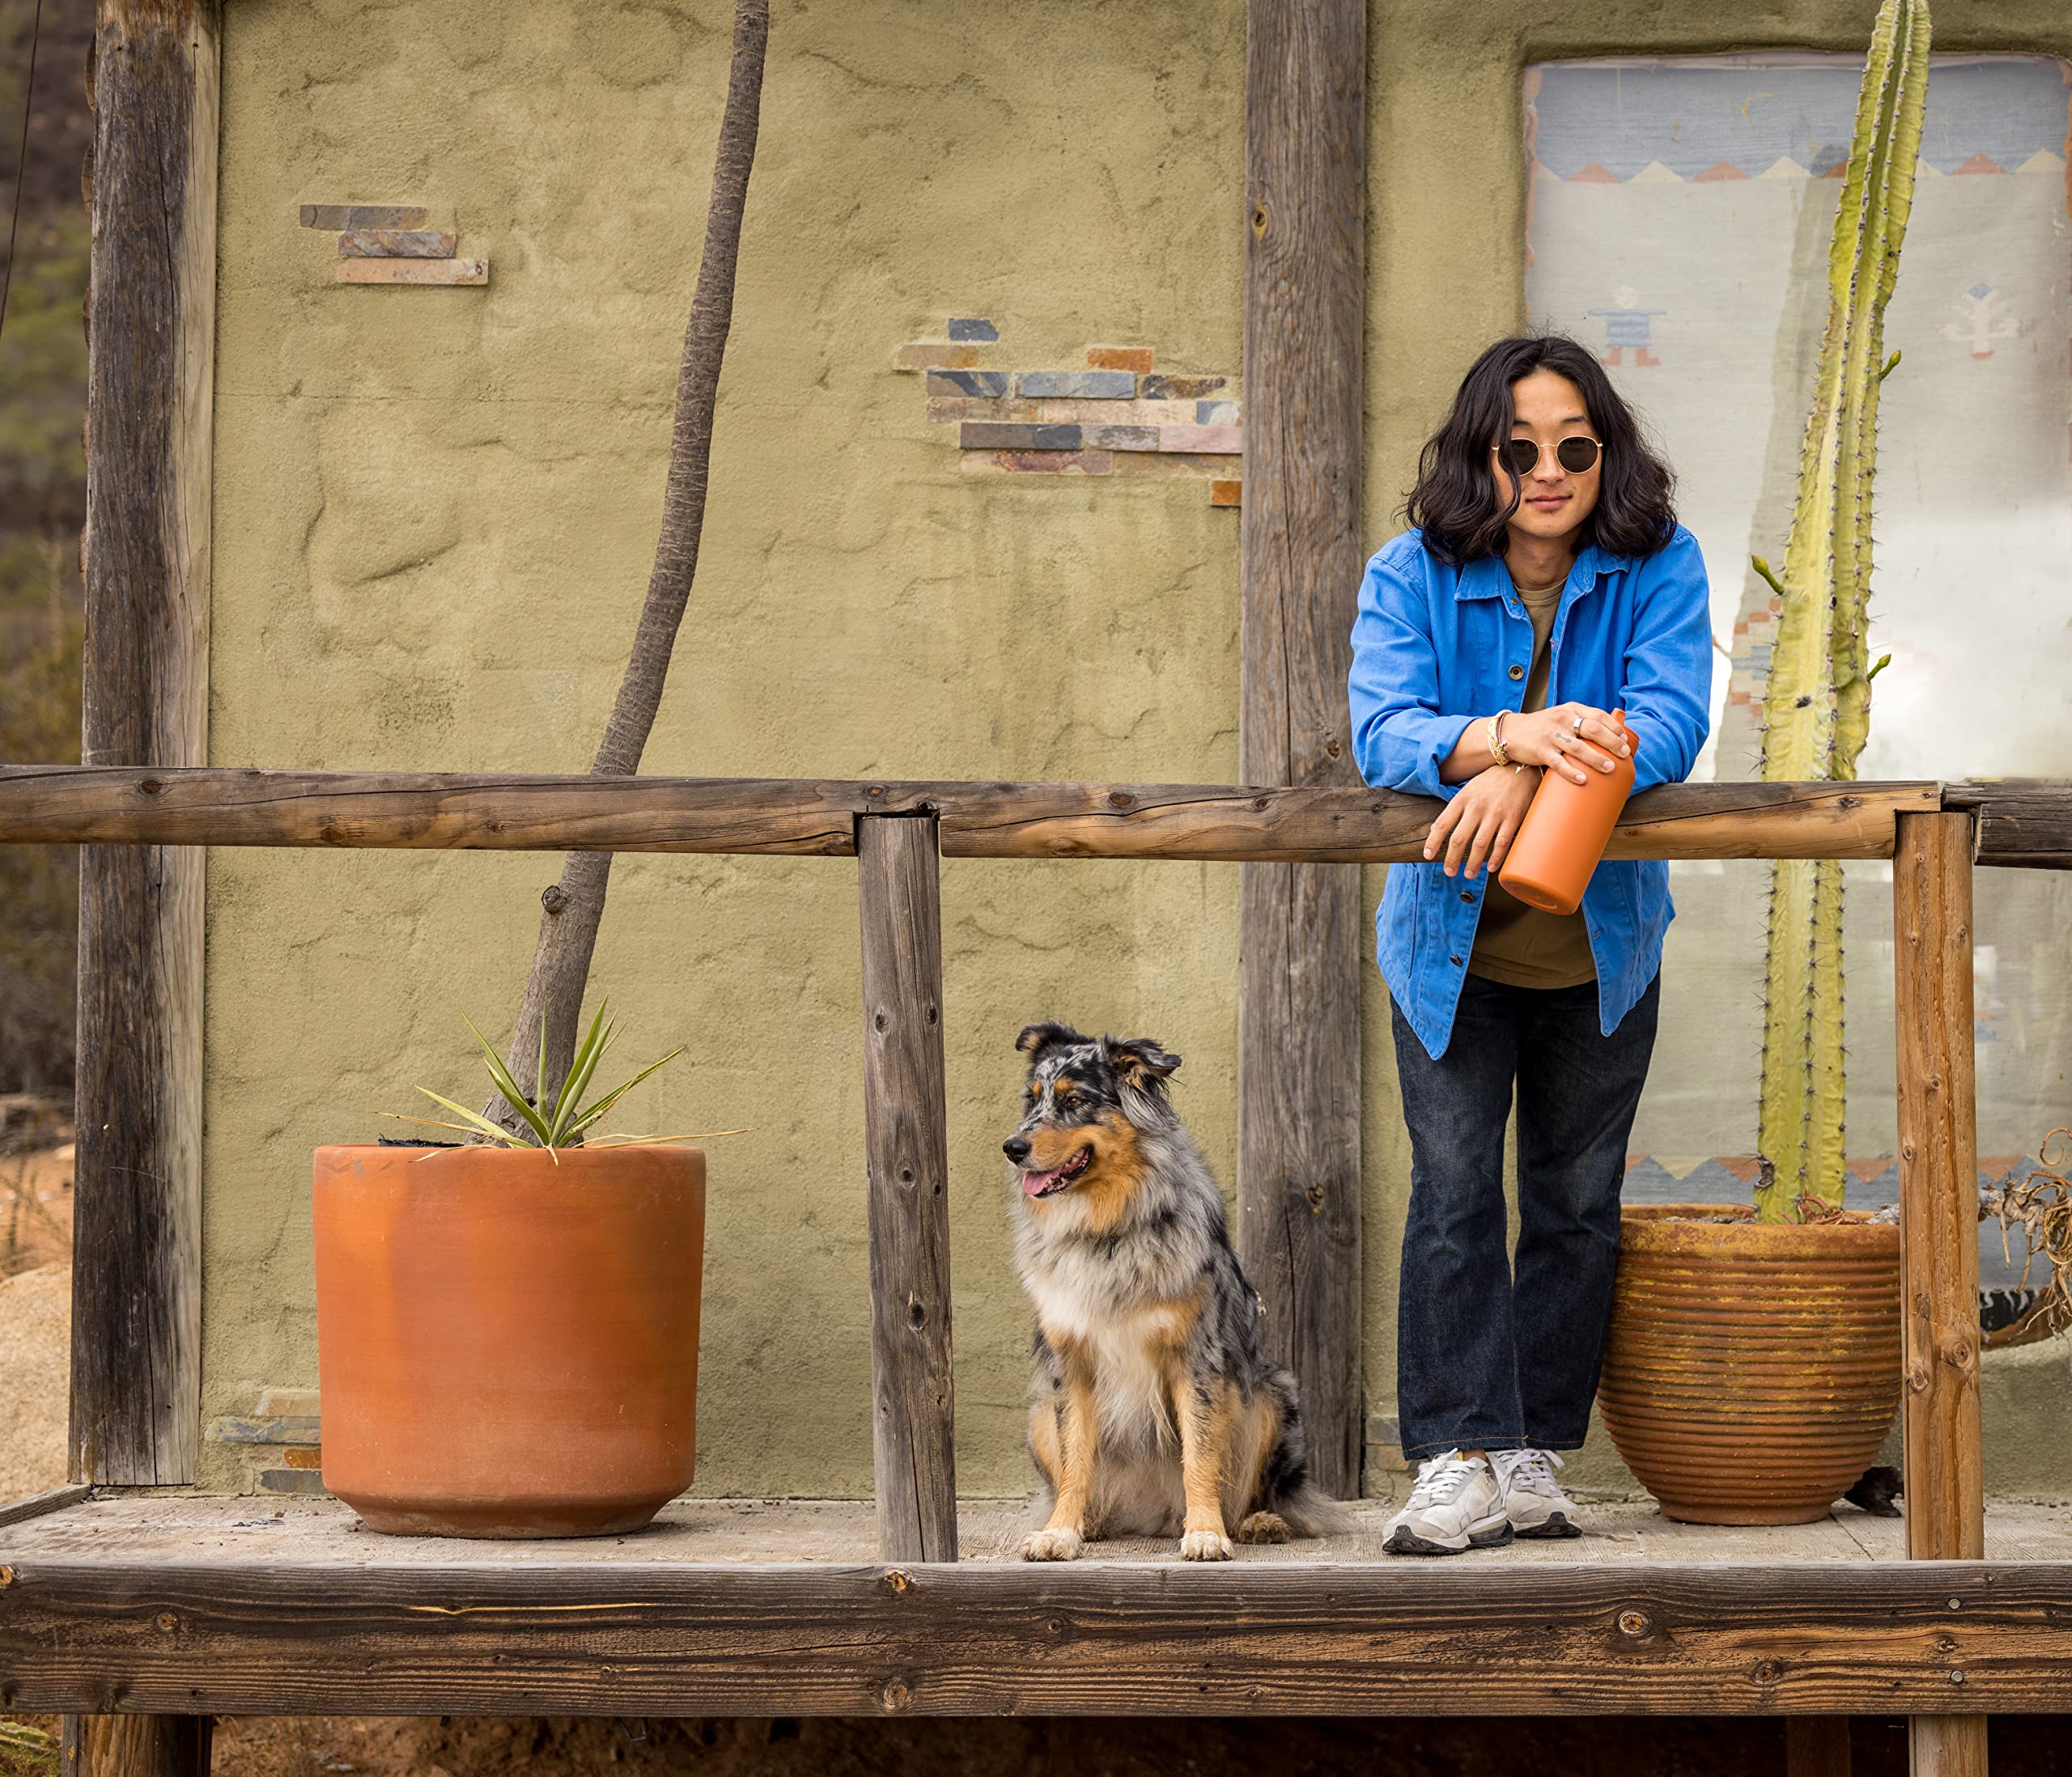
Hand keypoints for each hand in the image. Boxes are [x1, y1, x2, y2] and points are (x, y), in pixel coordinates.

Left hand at [1424, 761, 1537, 878]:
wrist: (1520, 766)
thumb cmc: (1491, 781)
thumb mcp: (1468, 789)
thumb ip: (1454, 809)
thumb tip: (1434, 829)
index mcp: (1462, 799)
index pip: (1441, 824)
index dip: (1433, 842)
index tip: (1427, 855)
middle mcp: (1476, 807)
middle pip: (1459, 839)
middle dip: (1452, 859)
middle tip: (1449, 872)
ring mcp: (1495, 813)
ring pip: (1480, 844)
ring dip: (1472, 863)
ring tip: (1468, 874)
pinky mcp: (1513, 818)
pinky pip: (1502, 843)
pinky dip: (1495, 858)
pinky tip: (1490, 867)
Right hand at [1503, 703, 1634, 785]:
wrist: (1511, 732)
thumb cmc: (1542, 726)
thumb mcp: (1561, 715)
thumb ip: (1580, 720)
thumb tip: (1609, 736)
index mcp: (1571, 709)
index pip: (1599, 716)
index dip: (1615, 728)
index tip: (1625, 740)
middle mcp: (1562, 720)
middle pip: (1593, 730)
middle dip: (1612, 743)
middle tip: (1624, 754)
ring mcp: (1551, 735)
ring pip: (1579, 748)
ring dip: (1597, 759)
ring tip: (1610, 768)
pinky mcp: (1540, 751)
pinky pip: (1558, 763)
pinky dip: (1571, 772)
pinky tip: (1582, 780)